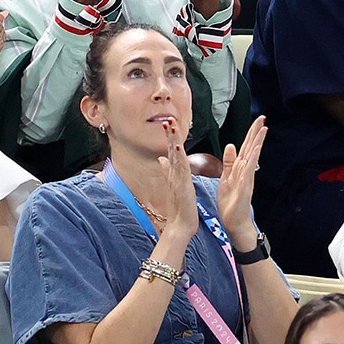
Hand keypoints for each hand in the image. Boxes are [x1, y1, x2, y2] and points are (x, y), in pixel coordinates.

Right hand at [156, 117, 198, 244]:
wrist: (181, 224)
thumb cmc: (180, 206)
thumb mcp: (174, 185)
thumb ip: (167, 171)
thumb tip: (161, 159)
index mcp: (174, 172)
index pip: (171, 151)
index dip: (170, 138)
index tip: (168, 124)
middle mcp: (174, 173)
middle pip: (171, 150)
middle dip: (169, 135)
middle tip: (167, 120)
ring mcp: (177, 178)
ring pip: (175, 156)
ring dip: (172, 141)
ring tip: (170, 127)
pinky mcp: (182, 184)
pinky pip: (180, 168)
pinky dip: (178, 157)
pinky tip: (177, 147)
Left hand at [216, 116, 266, 243]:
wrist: (235, 222)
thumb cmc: (231, 202)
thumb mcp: (226, 178)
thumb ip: (228, 162)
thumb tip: (230, 145)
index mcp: (239, 168)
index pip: (245, 147)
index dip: (251, 134)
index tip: (257, 120)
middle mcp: (245, 171)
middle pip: (251, 148)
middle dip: (256, 133)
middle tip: (263, 118)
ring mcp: (246, 178)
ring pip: (252, 157)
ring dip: (257, 143)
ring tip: (263, 129)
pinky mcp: (244, 187)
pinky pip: (248, 171)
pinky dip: (251, 160)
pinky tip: (255, 151)